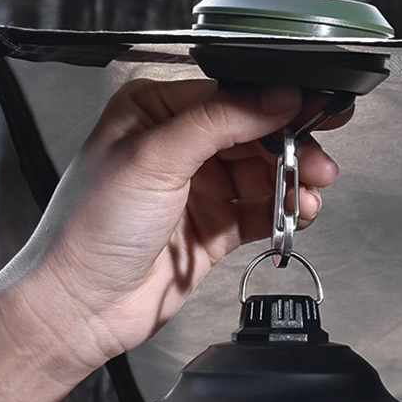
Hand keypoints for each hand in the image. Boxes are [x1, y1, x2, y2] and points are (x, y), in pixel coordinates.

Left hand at [0, 80, 347, 401]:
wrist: (82, 305)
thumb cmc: (92, 229)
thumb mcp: (154, 159)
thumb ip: (219, 122)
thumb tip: (274, 96)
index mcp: (155, 112)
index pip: (228, 97)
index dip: (273, 105)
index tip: (310, 111)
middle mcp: (178, 147)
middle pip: (252, 135)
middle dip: (290, 148)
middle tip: (319, 163)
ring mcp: (197, 189)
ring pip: (261, 174)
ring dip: (291, 183)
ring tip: (310, 194)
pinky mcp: (212, 228)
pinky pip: (258, 211)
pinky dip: (281, 212)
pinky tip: (297, 213)